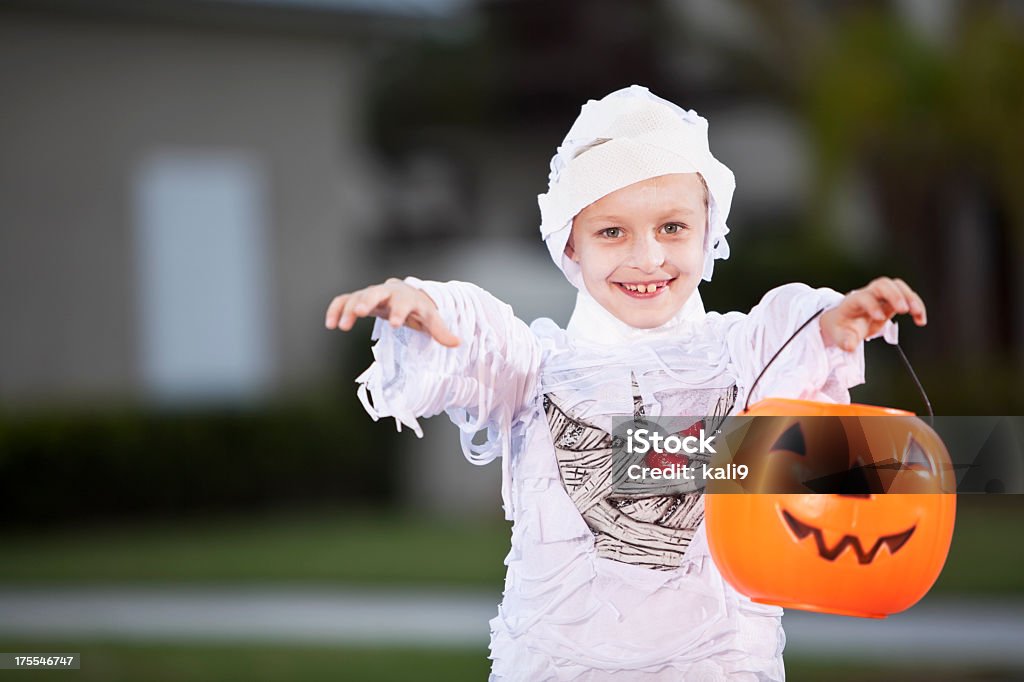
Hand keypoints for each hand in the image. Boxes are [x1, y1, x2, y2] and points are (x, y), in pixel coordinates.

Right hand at [324, 278, 460, 347]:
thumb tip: (457, 343)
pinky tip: (329, 324)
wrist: (407, 295)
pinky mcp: (358, 299)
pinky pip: (344, 301)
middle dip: (367, 301)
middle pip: (376, 293)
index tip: (395, 324)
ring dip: (348, 309)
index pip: (403, 303)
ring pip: (357, 297)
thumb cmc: (420, 309)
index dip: (400, 312)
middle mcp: (387, 292)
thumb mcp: (431, 319)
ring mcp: (371, 294)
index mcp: (406, 297)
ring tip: (339, 327)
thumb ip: (441, 331)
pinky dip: (335, 309)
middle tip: (358, 313)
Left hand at [819, 277, 926, 351]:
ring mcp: (881, 296)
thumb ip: (845, 341)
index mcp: (853, 302)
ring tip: (917, 313)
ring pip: (897, 286)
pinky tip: (920, 320)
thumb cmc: (842, 327)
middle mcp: (868, 294)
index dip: (872, 305)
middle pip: (882, 285)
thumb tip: (850, 346)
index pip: (863, 297)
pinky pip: (907, 297)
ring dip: (910, 298)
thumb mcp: (839, 336)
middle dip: (895, 295)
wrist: (844, 321)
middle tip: (904, 310)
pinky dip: (916, 305)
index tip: (879, 317)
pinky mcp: (892, 301)